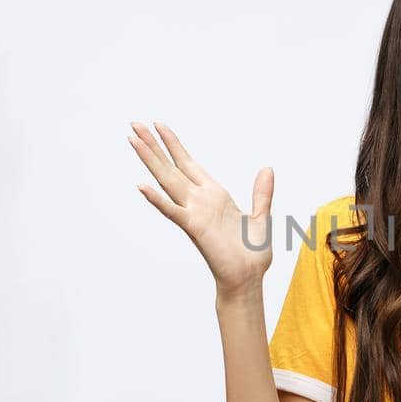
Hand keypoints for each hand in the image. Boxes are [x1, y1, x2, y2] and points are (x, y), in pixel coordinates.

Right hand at [128, 121, 273, 295]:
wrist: (248, 278)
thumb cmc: (252, 253)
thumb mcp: (261, 215)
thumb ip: (262, 192)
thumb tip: (267, 169)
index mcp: (213, 195)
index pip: (188, 163)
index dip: (174, 144)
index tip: (159, 125)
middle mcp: (199, 200)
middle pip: (171, 166)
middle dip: (154, 145)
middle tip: (134, 123)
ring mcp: (194, 213)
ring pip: (167, 181)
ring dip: (150, 160)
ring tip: (133, 140)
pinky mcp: (194, 228)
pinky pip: (173, 211)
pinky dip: (157, 199)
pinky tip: (142, 186)